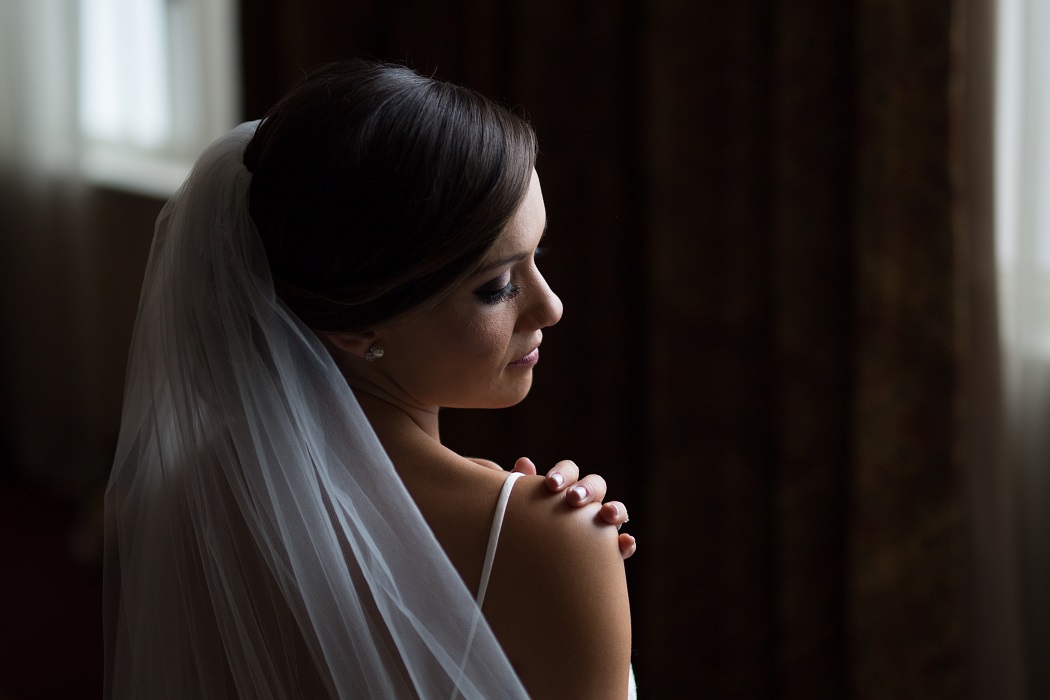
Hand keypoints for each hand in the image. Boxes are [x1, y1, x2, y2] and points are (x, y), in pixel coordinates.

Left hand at [511, 457, 635, 559]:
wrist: (526, 571)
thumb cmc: (521, 532)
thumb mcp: (517, 511)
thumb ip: (520, 489)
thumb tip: (524, 463)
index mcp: (563, 489)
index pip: (569, 472)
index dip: (563, 474)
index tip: (551, 485)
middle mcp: (584, 504)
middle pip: (595, 485)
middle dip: (587, 489)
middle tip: (574, 499)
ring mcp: (598, 526)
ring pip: (615, 510)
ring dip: (614, 509)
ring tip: (606, 514)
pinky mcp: (608, 551)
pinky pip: (623, 545)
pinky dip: (626, 543)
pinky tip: (625, 543)